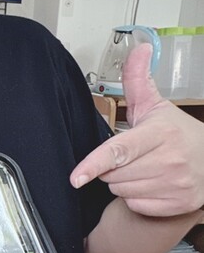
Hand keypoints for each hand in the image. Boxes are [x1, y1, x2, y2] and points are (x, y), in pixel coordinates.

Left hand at [71, 44, 203, 215]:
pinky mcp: (178, 204)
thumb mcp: (156, 106)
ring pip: (121, 190)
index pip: (119, 151)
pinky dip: (137, 197)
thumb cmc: (176, 134)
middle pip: (112, 173)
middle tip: (132, 155)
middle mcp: (170, 161)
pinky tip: (152, 183)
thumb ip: (138, 80)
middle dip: (113, 166)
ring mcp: (175, 184)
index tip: (76, 178)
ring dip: (124, 181)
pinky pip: (135, 204)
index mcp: (161, 134)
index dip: (94, 165)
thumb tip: (140, 48)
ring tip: (144, 167)